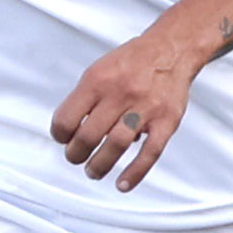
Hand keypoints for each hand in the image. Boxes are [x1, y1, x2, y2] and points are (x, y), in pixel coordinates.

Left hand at [51, 31, 202, 192]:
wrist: (172, 49)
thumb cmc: (133, 61)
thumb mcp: (100, 69)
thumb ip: (84, 98)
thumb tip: (69, 130)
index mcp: (98, 80)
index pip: (66, 118)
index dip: (60, 135)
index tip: (63, 140)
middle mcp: (121, 93)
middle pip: (88, 136)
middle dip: (76, 154)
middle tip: (76, 157)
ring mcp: (145, 108)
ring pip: (116, 145)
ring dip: (99, 165)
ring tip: (93, 171)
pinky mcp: (166, 121)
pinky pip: (150, 152)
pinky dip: (135, 172)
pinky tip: (122, 183)